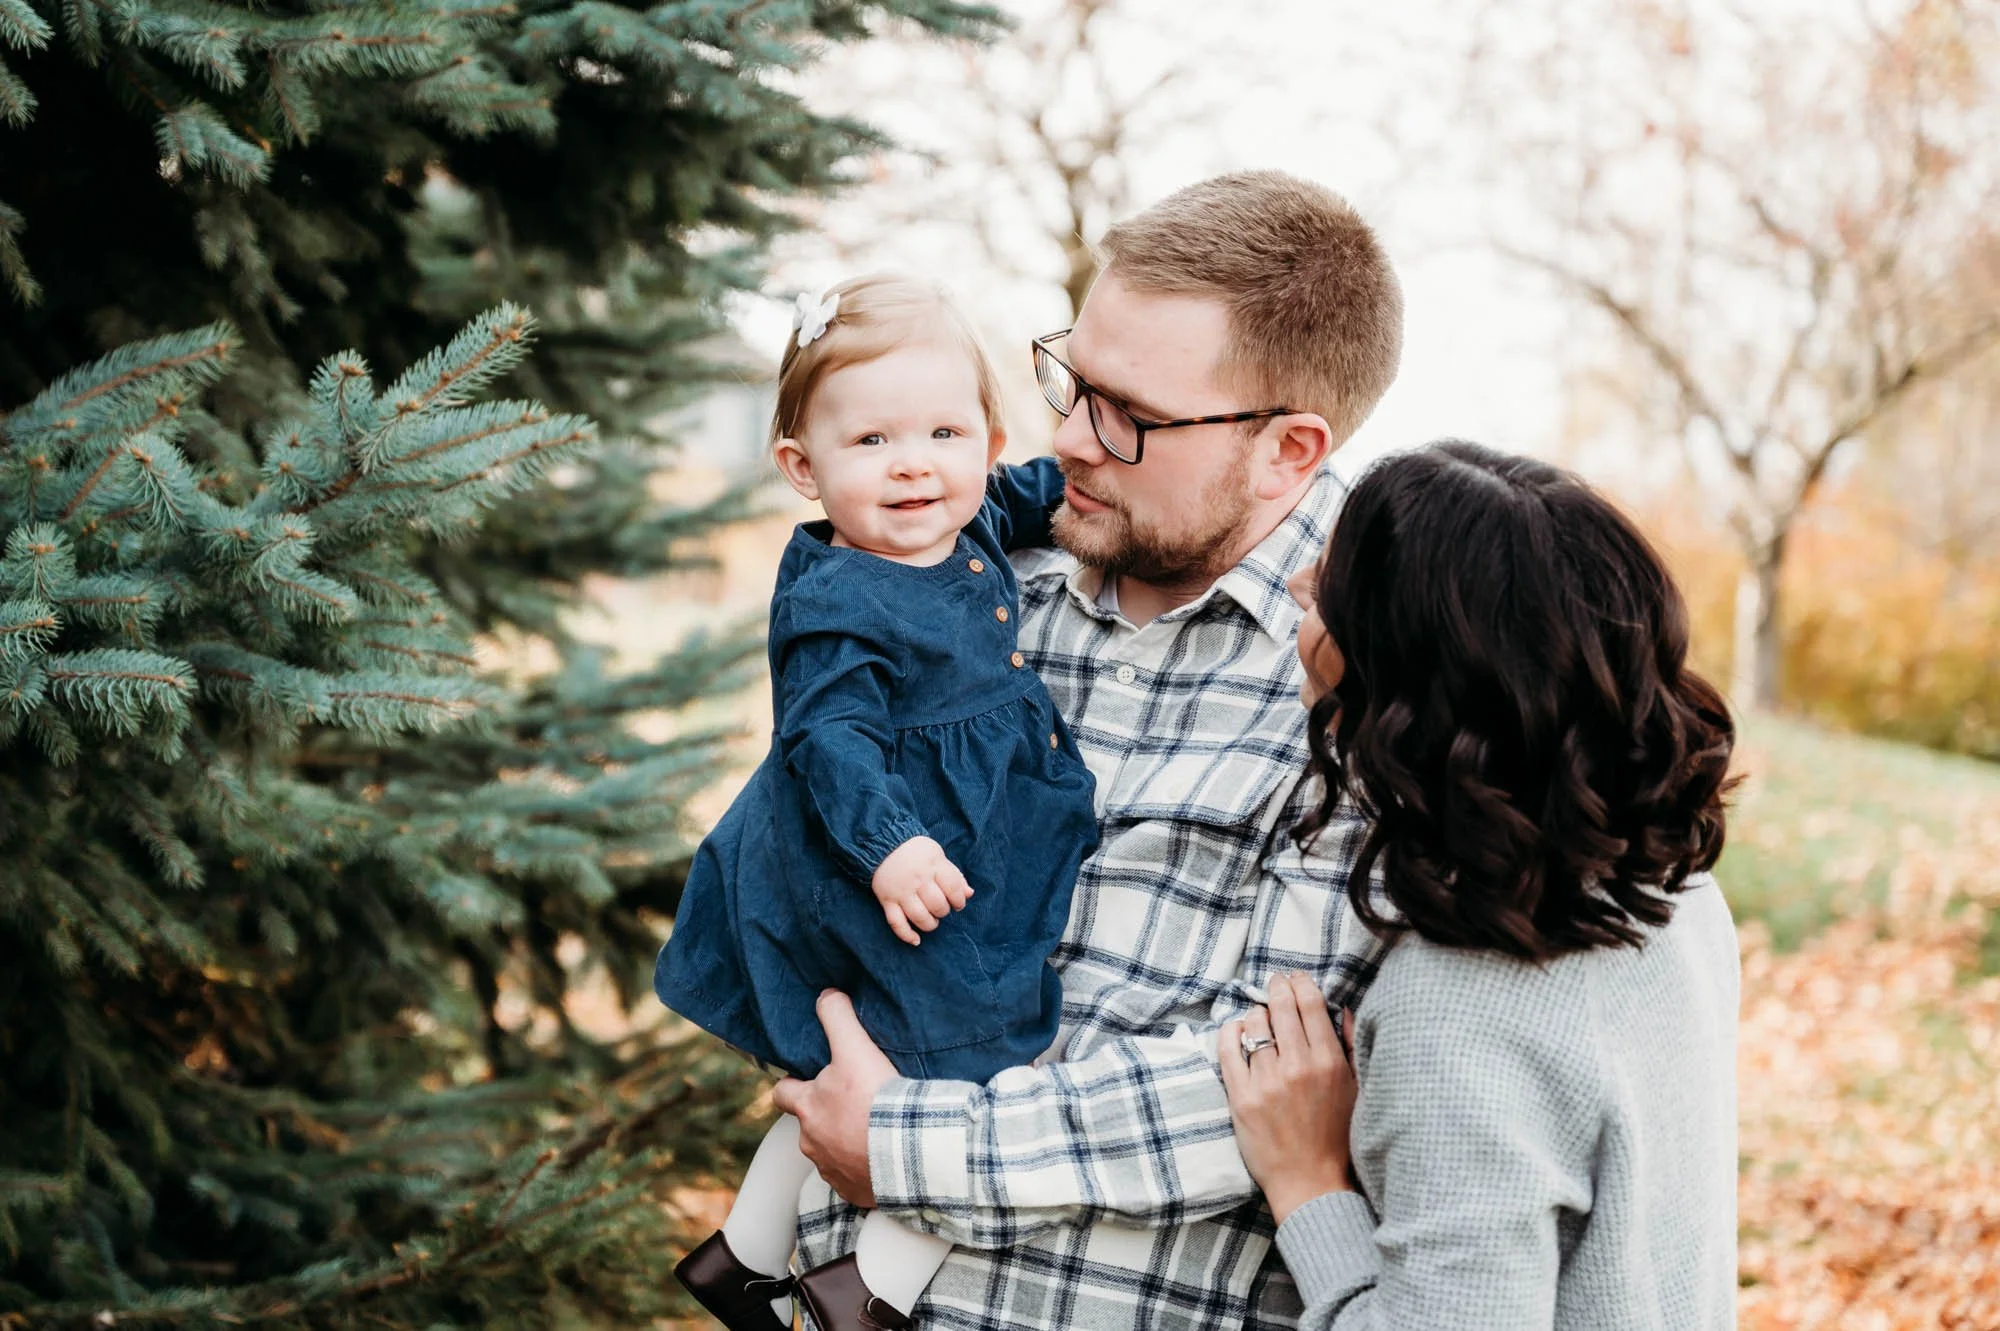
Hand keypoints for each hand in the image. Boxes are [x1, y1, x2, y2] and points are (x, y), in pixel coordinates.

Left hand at [771, 991, 898, 1207]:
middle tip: (849, 1106)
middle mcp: (811, 1142)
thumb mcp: (856, 1049)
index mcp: (807, 1108)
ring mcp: (831, 1170)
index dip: (791, 1085)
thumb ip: (837, 1018)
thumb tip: (826, 995)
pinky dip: (864, 1168)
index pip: (782, 1093)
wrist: (907, 1153)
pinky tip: (884, 1155)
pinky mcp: (854, 1191)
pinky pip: (853, 1178)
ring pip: (830, 1152)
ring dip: (846, 1143)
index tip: (804, 1081)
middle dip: (824, 1117)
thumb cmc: (877, 1100)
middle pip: (809, 1125)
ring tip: (874, 1131)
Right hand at [871, 836, 972, 945]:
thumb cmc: (916, 852)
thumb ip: (954, 875)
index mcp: (933, 865)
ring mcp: (901, 891)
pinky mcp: (887, 901)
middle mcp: (917, 879)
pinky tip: (916, 940)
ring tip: (932, 921)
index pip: (953, 888)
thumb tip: (969, 894)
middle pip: (937, 905)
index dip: (959, 900)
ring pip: (919, 916)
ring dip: (930, 924)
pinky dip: (906, 935)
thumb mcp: (938, 856)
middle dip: (943, 911)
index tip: (957, 903)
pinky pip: (896, 923)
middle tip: (941, 909)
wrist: (882, 845)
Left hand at [1219, 971, 1357, 1224]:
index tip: (1294, 977)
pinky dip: (1230, 1031)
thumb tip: (1342, 1009)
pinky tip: (1235, 1028)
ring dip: (1256, 1012)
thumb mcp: (1357, 1091)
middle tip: (1274, 982)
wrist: (1312, 1184)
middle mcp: (1298, 1067)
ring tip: (1259, 1014)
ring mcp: (1267, 1082)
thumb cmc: (1338, 1139)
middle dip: (1276, 987)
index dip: (1300, 984)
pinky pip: (1228, 1049)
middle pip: (1280, 1007)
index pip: (1310, 1005)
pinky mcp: (1241, 1097)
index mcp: (1329, 1063)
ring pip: (1254, 1024)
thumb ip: (1351, 1047)